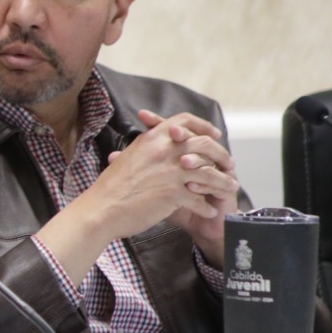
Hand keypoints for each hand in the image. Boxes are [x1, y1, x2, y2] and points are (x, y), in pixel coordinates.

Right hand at [85, 109, 237, 250]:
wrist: (101, 209)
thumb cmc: (110, 187)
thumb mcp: (126, 158)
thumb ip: (146, 148)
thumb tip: (156, 142)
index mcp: (152, 139)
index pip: (184, 121)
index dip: (203, 126)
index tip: (214, 135)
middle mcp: (163, 151)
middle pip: (204, 145)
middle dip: (221, 155)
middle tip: (229, 164)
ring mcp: (170, 172)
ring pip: (208, 173)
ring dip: (222, 182)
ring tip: (230, 188)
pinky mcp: (173, 193)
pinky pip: (199, 198)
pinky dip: (205, 206)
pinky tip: (208, 211)